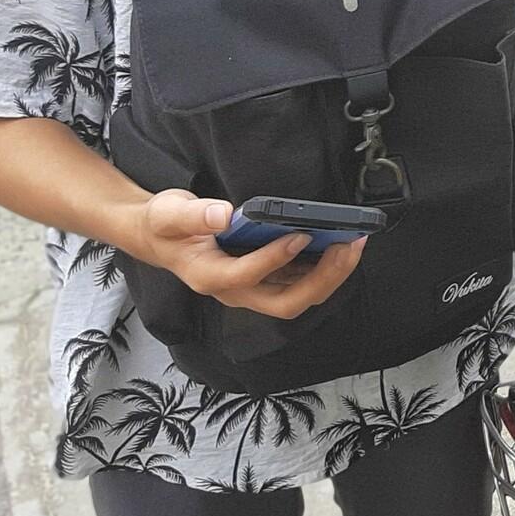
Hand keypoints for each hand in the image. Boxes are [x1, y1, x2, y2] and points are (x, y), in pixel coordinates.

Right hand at [125, 189, 364, 319]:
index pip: (245, 276)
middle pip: (285, 302)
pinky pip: (299, 284)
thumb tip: (223, 214)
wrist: (160, 239)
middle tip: (348, 247)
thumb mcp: (168, 213)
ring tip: (354, 244)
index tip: (301, 234)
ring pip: (297, 297)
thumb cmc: (164, 227)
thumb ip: (194, 215)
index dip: (275, 258)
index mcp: (208, 276)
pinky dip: (323, 269)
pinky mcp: (264, 280)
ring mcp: (251, 288)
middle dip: (322, 279)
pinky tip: (341, 246)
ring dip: (330, 276)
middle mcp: (234, 291)